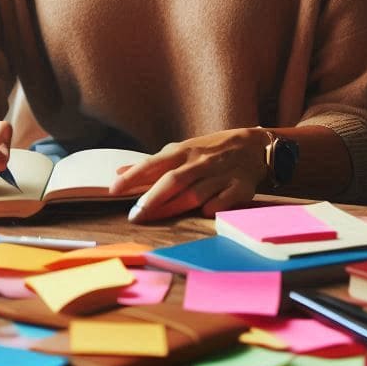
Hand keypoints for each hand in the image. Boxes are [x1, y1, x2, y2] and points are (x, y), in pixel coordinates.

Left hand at [109, 128, 267, 221]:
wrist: (253, 146)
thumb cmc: (209, 151)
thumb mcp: (180, 151)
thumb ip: (151, 164)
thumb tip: (118, 173)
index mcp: (183, 152)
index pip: (154, 164)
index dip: (133, 177)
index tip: (113, 190)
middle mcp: (199, 162)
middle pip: (173, 181)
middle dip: (152, 198)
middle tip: (134, 215)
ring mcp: (220, 175)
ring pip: (195, 193)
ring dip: (174, 207)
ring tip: (154, 219)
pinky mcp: (240, 187)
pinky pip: (224, 200)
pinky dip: (213, 206)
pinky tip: (202, 213)